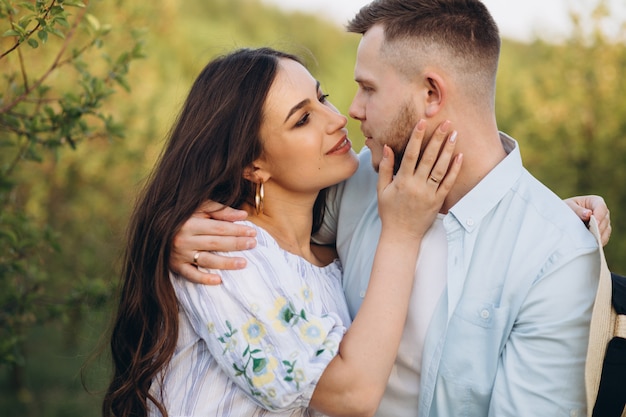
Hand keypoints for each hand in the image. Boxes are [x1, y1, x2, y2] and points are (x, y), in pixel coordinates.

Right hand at [169, 201, 256, 283]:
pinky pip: (190, 275)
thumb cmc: (181, 216)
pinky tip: (219, 280)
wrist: (153, 229)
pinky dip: (204, 279)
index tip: (252, 232)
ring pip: (206, 260)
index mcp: (189, 222)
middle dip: (236, 244)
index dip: (237, 230)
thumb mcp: (198, 208)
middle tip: (253, 244)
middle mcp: (183, 239)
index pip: (219, 228)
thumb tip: (243, 215)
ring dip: (226, 262)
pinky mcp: (175, 267)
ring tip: (243, 263)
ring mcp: (179, 254)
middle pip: (215, 243)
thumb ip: (220, 210)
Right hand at [377, 120, 461, 238]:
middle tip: (446, 123)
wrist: (401, 235)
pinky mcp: (438, 201)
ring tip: (455, 134)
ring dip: (448, 150)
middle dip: (438, 139)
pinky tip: (460, 156)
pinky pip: (448, 183)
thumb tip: (387, 147)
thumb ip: (386, 168)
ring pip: (441, 168)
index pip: (410, 154)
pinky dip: (454, 169)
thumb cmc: (389, 211)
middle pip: (429, 158)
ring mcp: (429, 194)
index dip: (417, 138)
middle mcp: (417, 186)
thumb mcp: (381, 189)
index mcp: (402, 181)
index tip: (422, 123)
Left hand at [564, 195, 610, 245]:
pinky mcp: (601, 232)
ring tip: (592, 240)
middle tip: (593, 234)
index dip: (599, 215)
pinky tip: (594, 243)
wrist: (561, 218)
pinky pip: (604, 237)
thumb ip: (578, 210)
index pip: (601, 207)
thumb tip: (588, 214)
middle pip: (605, 219)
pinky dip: (599, 241)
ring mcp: (602, 222)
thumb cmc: (565, 209)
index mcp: (594, 201)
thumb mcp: (568, 206)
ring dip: (600, 235)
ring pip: (606, 229)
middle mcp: (601, 211)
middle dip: (599, 227)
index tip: (595, 223)